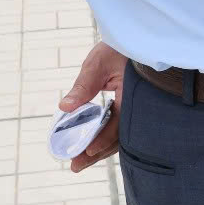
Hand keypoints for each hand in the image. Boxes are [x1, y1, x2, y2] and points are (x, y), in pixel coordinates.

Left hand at [59, 42, 126, 173]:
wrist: (138, 37)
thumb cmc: (121, 46)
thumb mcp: (99, 63)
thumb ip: (83, 86)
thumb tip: (64, 107)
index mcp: (134, 97)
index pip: (118, 125)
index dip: (103, 140)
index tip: (87, 151)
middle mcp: (137, 107)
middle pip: (118, 137)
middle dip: (96, 153)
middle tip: (75, 167)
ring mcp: (135, 109)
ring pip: (118, 135)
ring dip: (99, 149)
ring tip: (79, 162)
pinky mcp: (131, 107)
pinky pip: (119, 127)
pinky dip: (105, 137)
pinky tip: (91, 145)